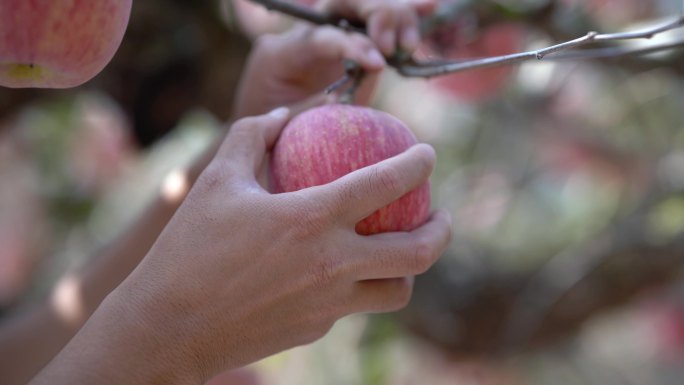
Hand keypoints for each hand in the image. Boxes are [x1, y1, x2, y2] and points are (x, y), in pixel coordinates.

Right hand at [81, 107, 450, 383]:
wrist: (169, 328)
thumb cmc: (189, 248)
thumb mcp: (216, 179)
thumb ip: (252, 136)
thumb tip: (281, 116)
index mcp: (312, 219)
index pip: (386, 183)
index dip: (418, 164)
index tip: (428, 154)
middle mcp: (333, 264)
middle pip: (418, 252)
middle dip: (443, 229)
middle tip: (441, 214)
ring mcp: (330, 304)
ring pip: (398, 292)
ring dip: (410, 269)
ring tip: (401, 249)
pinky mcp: (317, 330)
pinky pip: (353, 306)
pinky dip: (358, 286)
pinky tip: (339, 272)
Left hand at [233, 0, 435, 117]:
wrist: (263, 136)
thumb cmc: (272, 135)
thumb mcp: (289, 125)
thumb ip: (317, 106)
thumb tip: (353, 87)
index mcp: (281, 52)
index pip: (322, 36)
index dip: (353, 45)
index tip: (380, 64)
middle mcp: (304, 34)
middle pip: (344, 3)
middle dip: (376, 16)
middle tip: (395, 48)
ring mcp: (328, 36)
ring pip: (363, 6)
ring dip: (396, 17)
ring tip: (411, 44)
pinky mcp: (348, 46)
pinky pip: (375, 23)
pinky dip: (406, 14)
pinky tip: (431, 6)